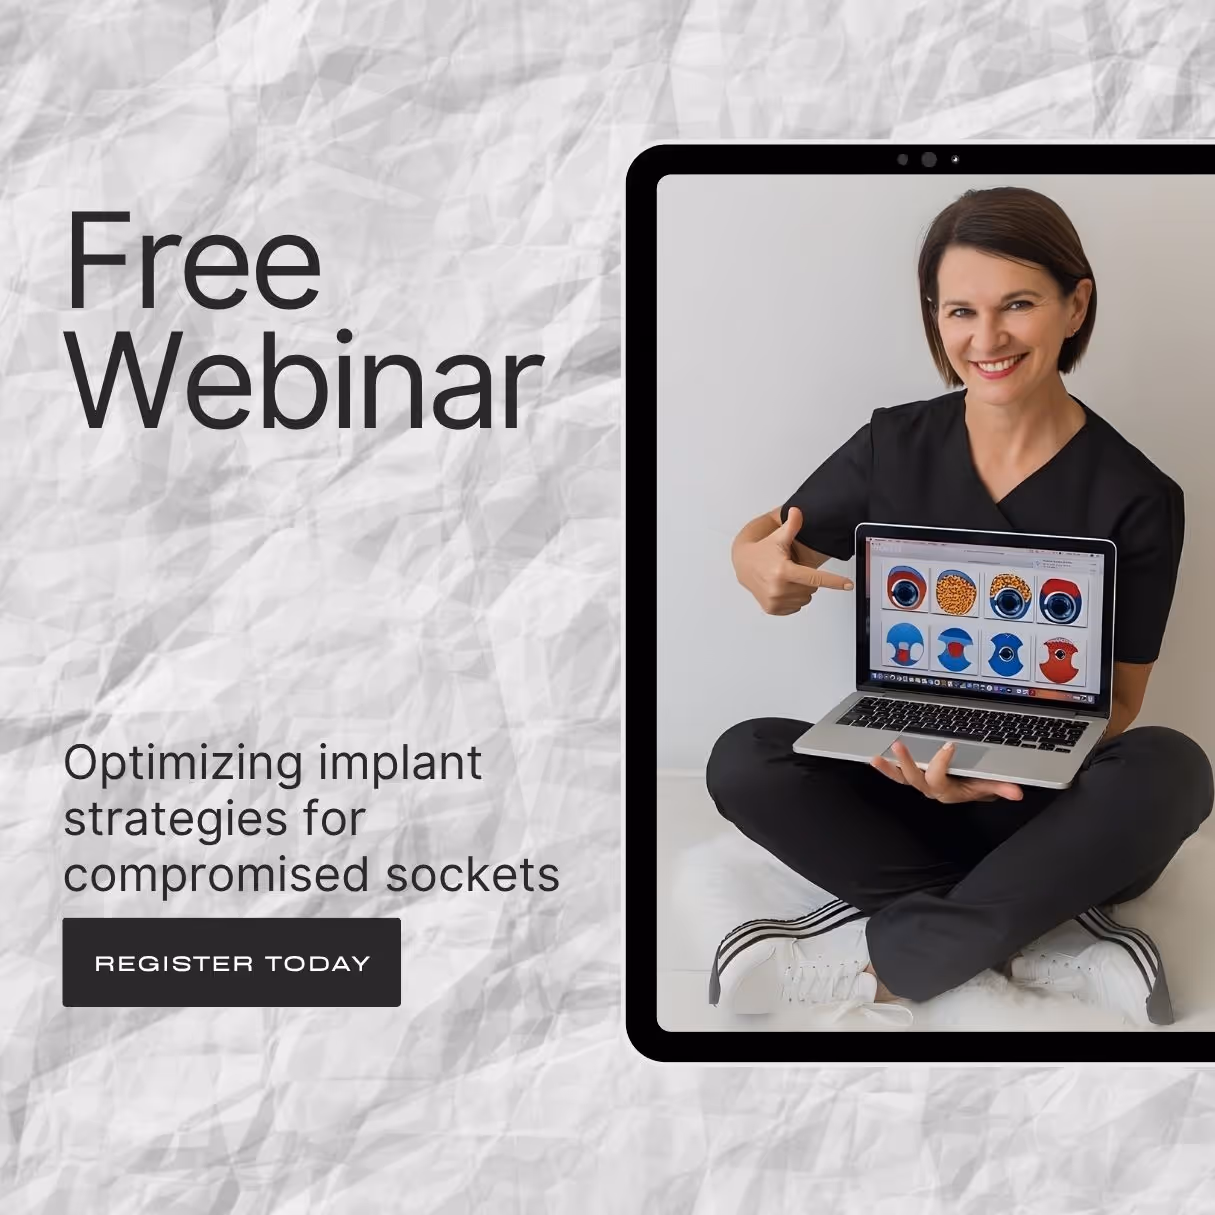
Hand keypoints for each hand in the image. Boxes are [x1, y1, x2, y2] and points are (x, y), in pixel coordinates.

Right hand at [734, 507, 853, 614]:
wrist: (743, 565)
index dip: (835, 581)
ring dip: (800, 590)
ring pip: (805, 599)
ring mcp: (775, 601)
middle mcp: (778, 588)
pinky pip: (795, 607)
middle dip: (807, 580)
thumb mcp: (778, 537)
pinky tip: (781, 588)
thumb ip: (791, 525)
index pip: (816, 578)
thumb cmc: (762, 552)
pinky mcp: (772, 609)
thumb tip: (798, 511)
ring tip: (785, 578)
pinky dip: (792, 599)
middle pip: (812, 589)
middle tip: (793, 569)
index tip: (849, 585)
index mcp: (783, 571)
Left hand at [871, 740, 1023, 802]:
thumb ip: (1000, 787)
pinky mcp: (913, 777)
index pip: (940, 778)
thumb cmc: (978, 783)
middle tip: (900, 745)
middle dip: (907, 762)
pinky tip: (874, 757)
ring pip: (901, 778)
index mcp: (948, 791)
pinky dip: (886, 767)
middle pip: (916, 778)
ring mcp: (920, 783)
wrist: (970, 788)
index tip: (949, 745)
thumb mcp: (989, 784)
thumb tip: (1015, 792)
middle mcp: (931, 788)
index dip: (941, 763)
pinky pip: (897, 775)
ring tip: (876, 757)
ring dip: (889, 768)